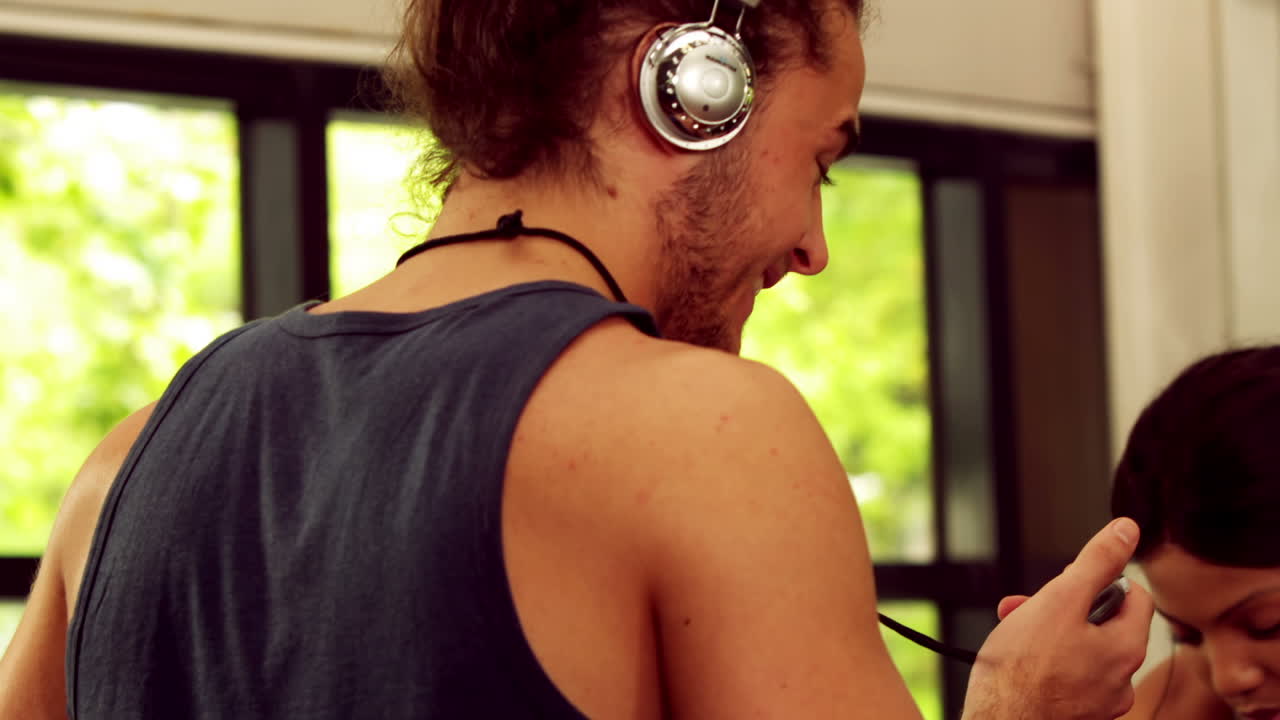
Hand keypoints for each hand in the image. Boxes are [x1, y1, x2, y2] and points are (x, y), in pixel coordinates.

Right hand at [961, 518, 1154, 719]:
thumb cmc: (1022, 670)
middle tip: (1029, 604)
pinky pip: (1067, 676)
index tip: (1070, 580)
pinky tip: (1019, 659)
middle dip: (1063, 605)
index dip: (1101, 578)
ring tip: (1014, 630)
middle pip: (1103, 623)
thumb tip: (1126, 530)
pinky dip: (1046, 661)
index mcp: (1126, 650)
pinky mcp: (1075, 715)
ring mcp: (1097, 702)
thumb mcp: (1059, 599)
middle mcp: (1121, 681)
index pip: (1135, 597)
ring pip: (1081, 650)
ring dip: (1049, 631)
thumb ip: (1095, 563)